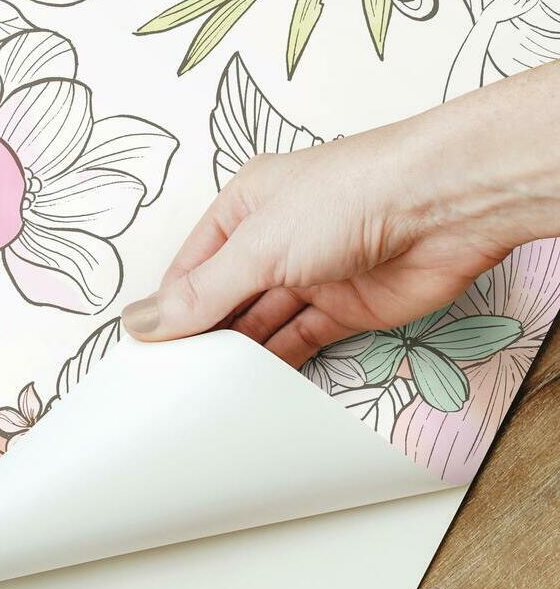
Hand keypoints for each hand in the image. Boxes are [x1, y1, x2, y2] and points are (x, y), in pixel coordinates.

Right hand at [122, 61, 559, 366]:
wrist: (447, 206)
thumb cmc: (350, 197)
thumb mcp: (257, 246)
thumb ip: (201, 293)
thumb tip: (140, 321)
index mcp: (244, 209)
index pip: (190, 268)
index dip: (169, 309)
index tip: (146, 354)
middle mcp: (274, 241)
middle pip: (224, 299)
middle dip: (202, 335)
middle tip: (173, 381)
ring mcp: (310, 275)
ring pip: (261, 324)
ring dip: (238, 354)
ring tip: (205, 391)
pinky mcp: (345, 309)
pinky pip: (300, 341)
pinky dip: (278, 363)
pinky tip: (253, 387)